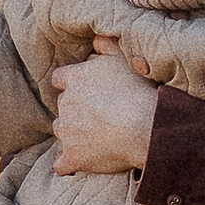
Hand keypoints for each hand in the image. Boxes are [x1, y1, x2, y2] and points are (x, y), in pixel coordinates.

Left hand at [47, 45, 162, 176]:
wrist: (144, 127)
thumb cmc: (137, 90)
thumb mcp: (124, 59)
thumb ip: (107, 46)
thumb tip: (96, 40)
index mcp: (75, 78)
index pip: (60, 78)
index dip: (72, 83)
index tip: (84, 89)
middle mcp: (65, 103)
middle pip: (63, 105)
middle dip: (75, 109)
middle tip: (97, 113)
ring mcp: (67, 132)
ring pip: (62, 131)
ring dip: (72, 133)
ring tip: (94, 137)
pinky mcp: (73, 156)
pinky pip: (63, 164)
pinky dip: (69, 164)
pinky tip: (77, 164)